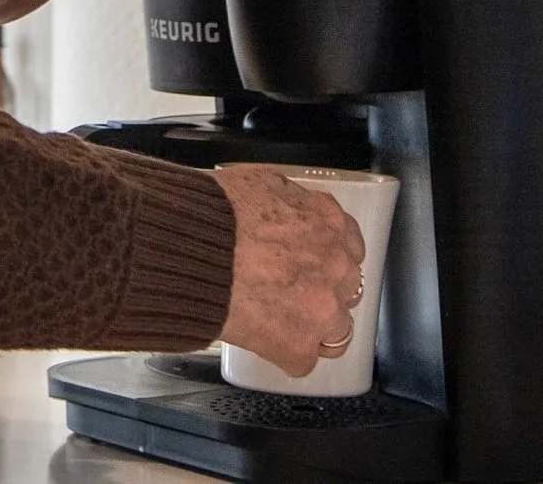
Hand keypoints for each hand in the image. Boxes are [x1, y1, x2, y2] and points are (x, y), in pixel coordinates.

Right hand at [215, 165, 366, 377]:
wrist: (192, 247)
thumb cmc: (217, 212)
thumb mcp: (263, 182)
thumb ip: (292, 202)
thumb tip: (288, 211)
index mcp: (330, 224)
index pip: (350, 248)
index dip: (327, 258)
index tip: (311, 264)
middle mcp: (337, 267)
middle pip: (346, 290)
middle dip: (321, 292)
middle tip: (289, 293)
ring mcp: (322, 310)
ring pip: (337, 332)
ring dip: (313, 329)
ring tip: (281, 325)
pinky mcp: (298, 345)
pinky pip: (303, 361)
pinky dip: (284, 354)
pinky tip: (263, 340)